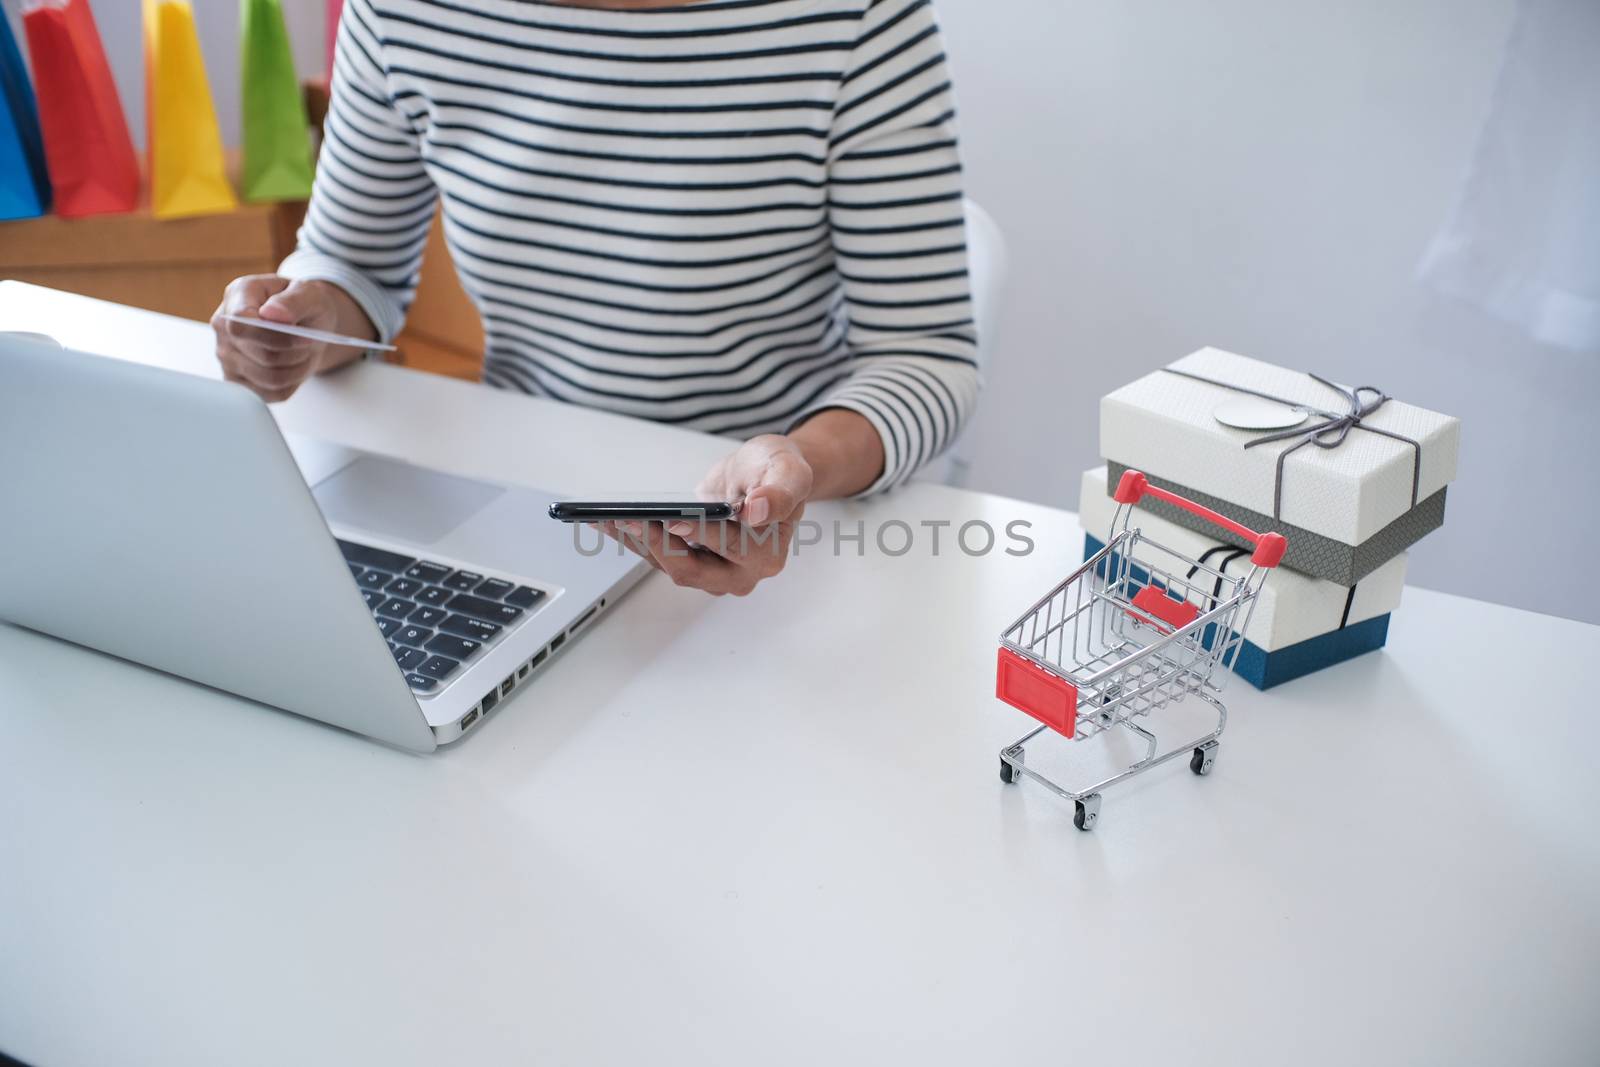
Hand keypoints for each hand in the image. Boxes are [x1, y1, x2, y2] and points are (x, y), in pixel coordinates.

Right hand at [210, 276, 370, 402]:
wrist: (305, 324)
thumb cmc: (304, 306)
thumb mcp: (309, 294)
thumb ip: (292, 301)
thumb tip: (272, 315)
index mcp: (237, 295)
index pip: (241, 324)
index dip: (276, 336)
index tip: (304, 336)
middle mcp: (223, 326)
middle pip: (262, 355)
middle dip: (296, 352)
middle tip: (309, 341)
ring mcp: (226, 355)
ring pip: (269, 378)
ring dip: (297, 369)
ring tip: (303, 352)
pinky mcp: (236, 381)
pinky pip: (270, 394)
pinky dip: (291, 383)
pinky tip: (293, 365)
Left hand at [601, 434, 813, 595]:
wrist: (765, 478)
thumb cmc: (776, 473)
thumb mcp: (789, 470)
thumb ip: (781, 491)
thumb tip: (758, 512)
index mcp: (767, 553)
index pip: (728, 545)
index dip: (699, 533)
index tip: (672, 519)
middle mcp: (741, 573)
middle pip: (691, 569)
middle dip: (657, 545)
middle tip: (628, 519)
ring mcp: (715, 574)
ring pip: (670, 567)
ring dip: (637, 544)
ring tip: (607, 519)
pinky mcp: (694, 565)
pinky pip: (660, 558)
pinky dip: (636, 541)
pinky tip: (612, 522)